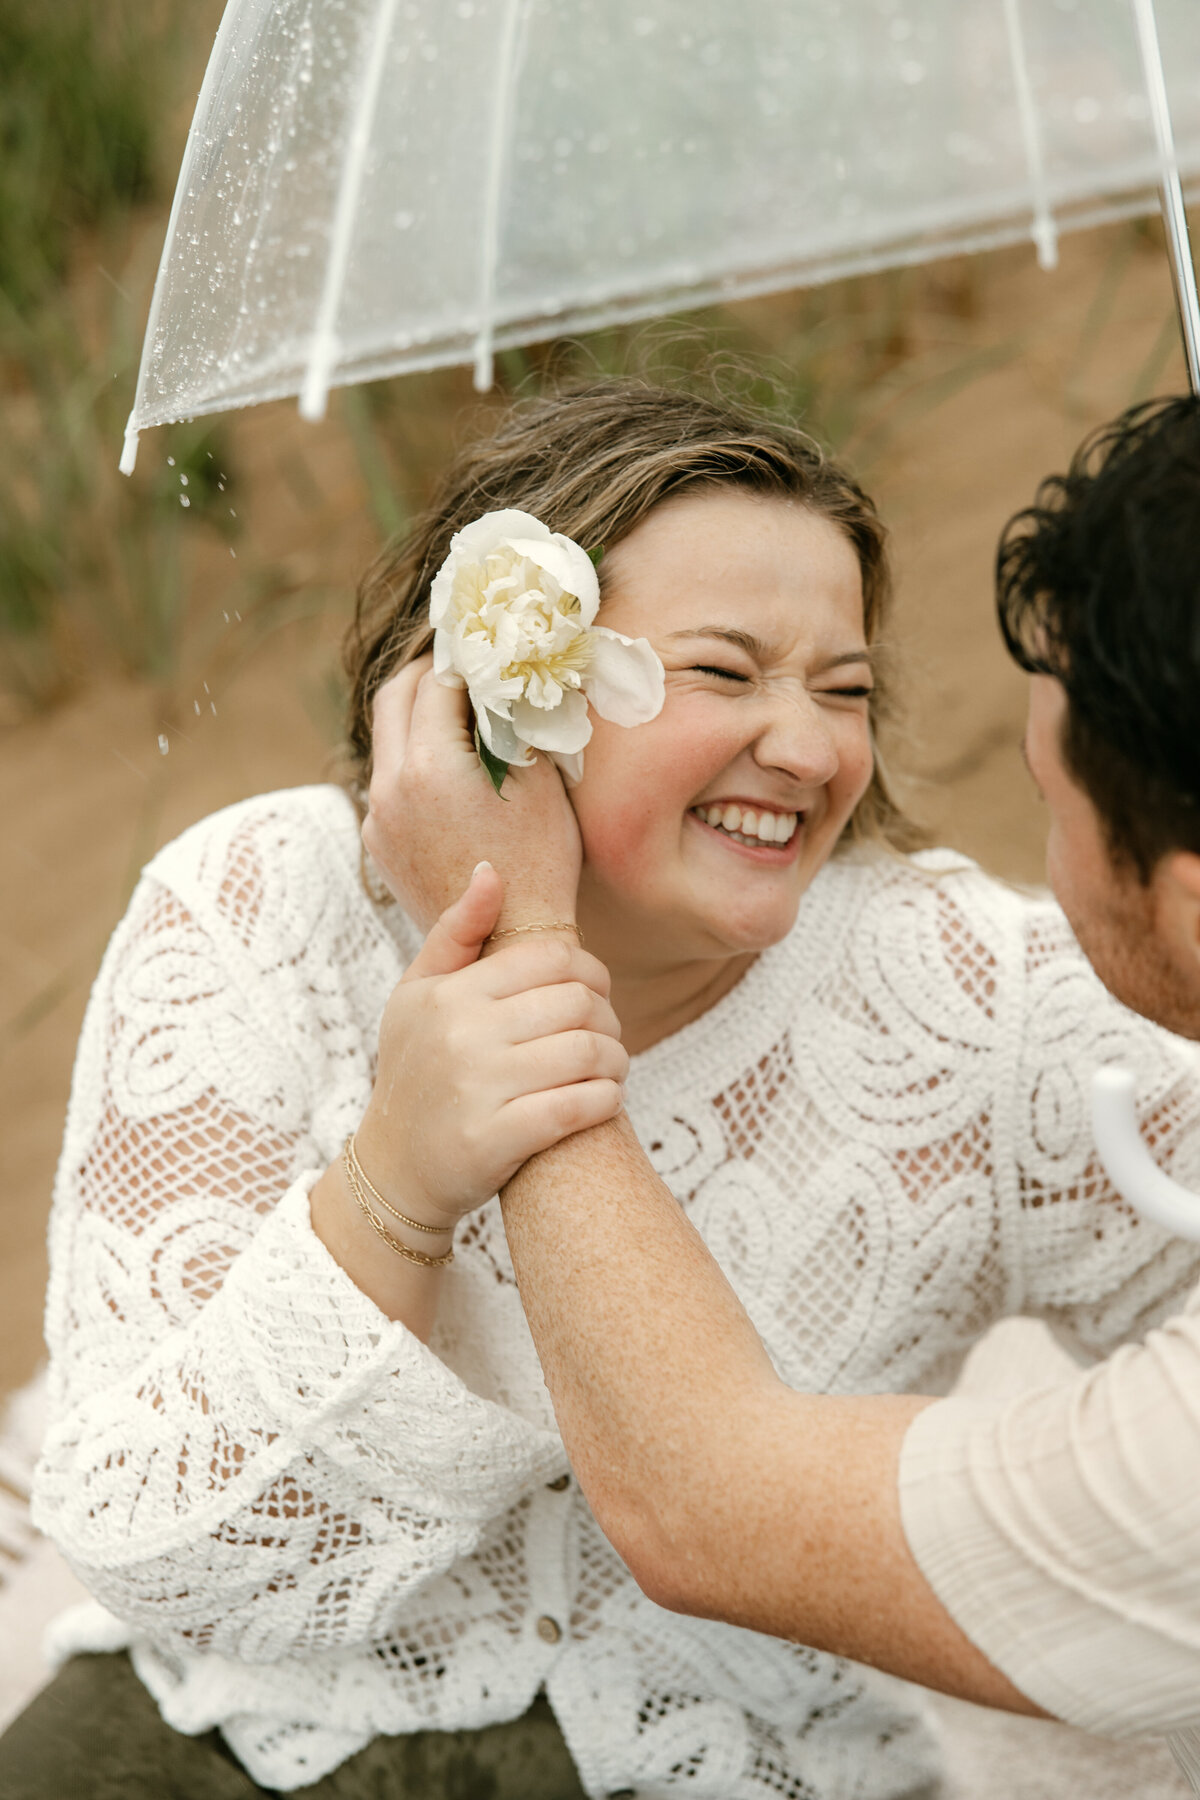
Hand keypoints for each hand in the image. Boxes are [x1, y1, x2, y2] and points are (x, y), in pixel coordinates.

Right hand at [354, 866, 625, 1229]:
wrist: (394, 1168)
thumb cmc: (416, 1071)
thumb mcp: (417, 996)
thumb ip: (455, 933)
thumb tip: (492, 870)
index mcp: (450, 993)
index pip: (553, 958)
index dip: (590, 971)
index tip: (594, 992)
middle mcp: (461, 1035)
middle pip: (578, 1003)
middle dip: (609, 1017)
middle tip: (607, 1034)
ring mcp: (478, 1089)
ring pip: (588, 1053)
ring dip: (616, 1061)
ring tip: (610, 1067)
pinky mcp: (496, 1141)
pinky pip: (579, 1107)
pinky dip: (606, 1101)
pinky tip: (604, 1100)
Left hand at [363, 657, 582, 934]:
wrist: (508, 945)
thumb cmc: (539, 864)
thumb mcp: (540, 782)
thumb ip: (514, 723)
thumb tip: (505, 677)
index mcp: (431, 766)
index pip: (436, 683)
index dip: (462, 658)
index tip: (480, 646)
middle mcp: (391, 787)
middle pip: (392, 698)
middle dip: (425, 673)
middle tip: (458, 663)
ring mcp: (378, 817)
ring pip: (385, 740)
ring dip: (415, 716)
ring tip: (455, 711)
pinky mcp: (378, 843)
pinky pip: (387, 781)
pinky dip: (412, 758)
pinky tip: (448, 767)